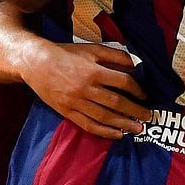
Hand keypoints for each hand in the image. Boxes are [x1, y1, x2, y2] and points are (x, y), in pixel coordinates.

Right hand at [20, 42, 150, 139]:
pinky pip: (88, 125)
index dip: (137, 89)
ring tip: (138, 129)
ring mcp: (75, 102)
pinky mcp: (67, 112)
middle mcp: (85, 89)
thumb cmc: (66, 54)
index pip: (122, 82)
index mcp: (93, 71)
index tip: (144, 95)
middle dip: (135, 110)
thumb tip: (136, 64)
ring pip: (104, 117)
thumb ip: (115, 56)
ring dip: (123, 124)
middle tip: (148, 116)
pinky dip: (104, 132)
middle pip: (116, 102)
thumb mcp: (92, 49)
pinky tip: (117, 135)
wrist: (35, 63)